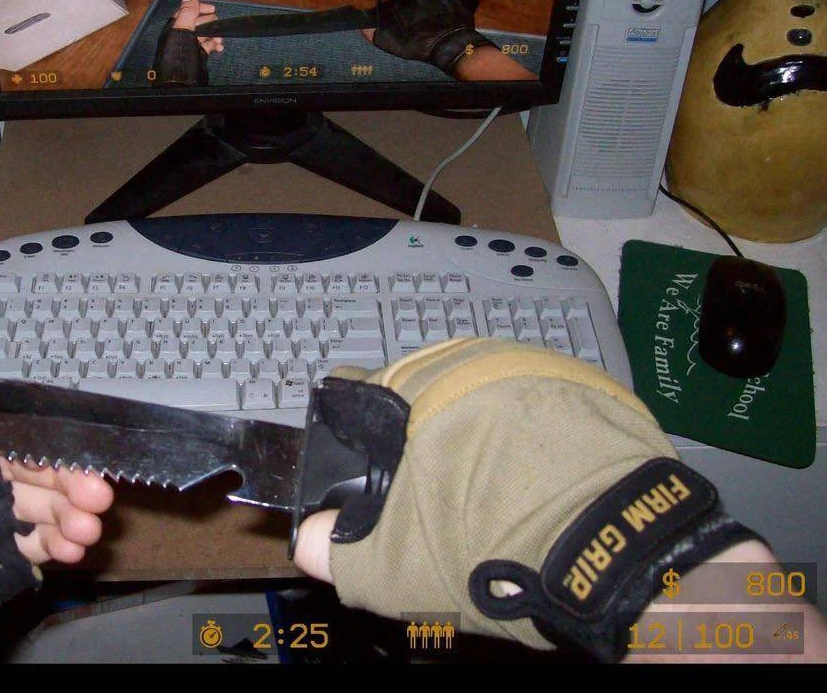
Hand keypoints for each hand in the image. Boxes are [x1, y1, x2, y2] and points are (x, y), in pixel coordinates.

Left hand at [0, 321, 113, 566]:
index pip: (15, 435)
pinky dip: (52, 546)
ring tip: (89, 532)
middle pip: (34, 475)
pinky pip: (25, 545)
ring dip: (69, 518)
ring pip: (36, 510)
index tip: (89, 455)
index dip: (52, 445)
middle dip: (71, 486)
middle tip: (99, 500)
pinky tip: (72, 550)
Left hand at [152, 0, 222, 85]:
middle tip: (218, 23)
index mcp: (174, 27)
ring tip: (220, 39)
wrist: (180, 82)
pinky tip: (220, 47)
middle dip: (208, 22)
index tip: (212, 8)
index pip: (186, 11)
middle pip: (197, 23)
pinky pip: (206, 46)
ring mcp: (189, 46)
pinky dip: (214, 45)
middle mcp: (181, 35)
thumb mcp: (182, 31)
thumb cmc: (180, 55)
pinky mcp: (197, 56)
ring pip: (203, 34)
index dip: (199, 7)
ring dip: (213, 34)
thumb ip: (187, 13)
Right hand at [290, 339, 759, 661]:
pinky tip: (542, 491)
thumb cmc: (491, 546)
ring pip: (487, 402)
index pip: (361, 394)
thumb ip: (331, 552)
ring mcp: (539, 365)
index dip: (356, 442)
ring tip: (497, 502)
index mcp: (416, 381)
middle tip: (440, 506)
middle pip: (427, 398)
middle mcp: (475, 355)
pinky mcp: (592, 388)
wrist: (616, 548)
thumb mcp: (392, 569)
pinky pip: (543, 412)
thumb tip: (307, 540)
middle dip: (425, 443)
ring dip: (482, 439)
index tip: (372, 484)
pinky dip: (535, 444)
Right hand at [367, 0, 495, 76]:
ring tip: (432, 21)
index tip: (400, 22)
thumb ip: (375, 34)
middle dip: (413, 8)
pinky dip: (447, 8)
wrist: (450, 45)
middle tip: (416, 23)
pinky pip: (450, 1)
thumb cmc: (419, 44)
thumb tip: (363, 27)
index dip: (397, 12)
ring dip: (430, 7)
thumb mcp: (392, 43)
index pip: (396, 1)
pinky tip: (447, 19)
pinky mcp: (457, 0)